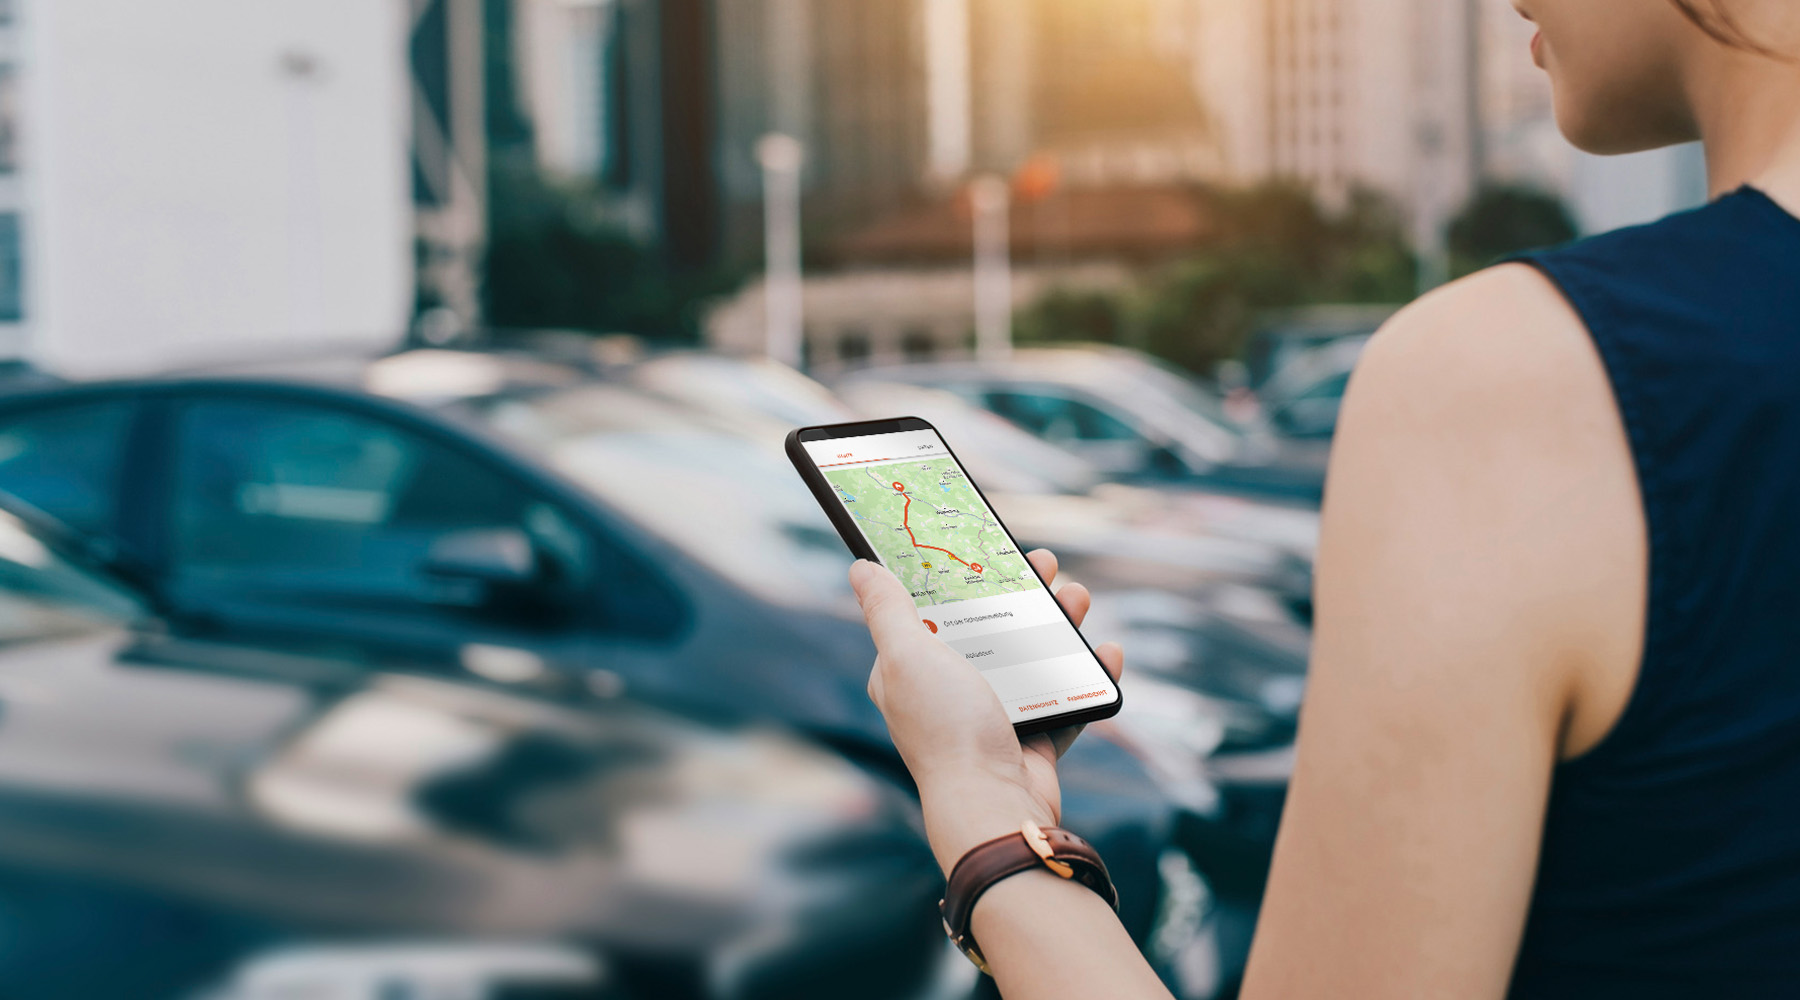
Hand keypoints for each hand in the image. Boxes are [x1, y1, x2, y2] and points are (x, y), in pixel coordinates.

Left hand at [850, 549, 1124, 873]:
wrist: (994, 804)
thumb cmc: (946, 729)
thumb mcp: (907, 655)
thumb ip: (887, 610)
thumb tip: (860, 568)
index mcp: (911, 670)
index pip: (934, 608)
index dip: (961, 575)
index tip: (989, 546)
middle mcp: (949, 691)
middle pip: (990, 626)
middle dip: (1021, 591)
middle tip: (1046, 564)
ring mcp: (992, 715)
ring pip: (1031, 655)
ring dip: (1059, 622)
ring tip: (1078, 597)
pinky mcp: (1031, 739)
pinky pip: (1064, 697)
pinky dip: (1087, 674)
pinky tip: (1106, 652)